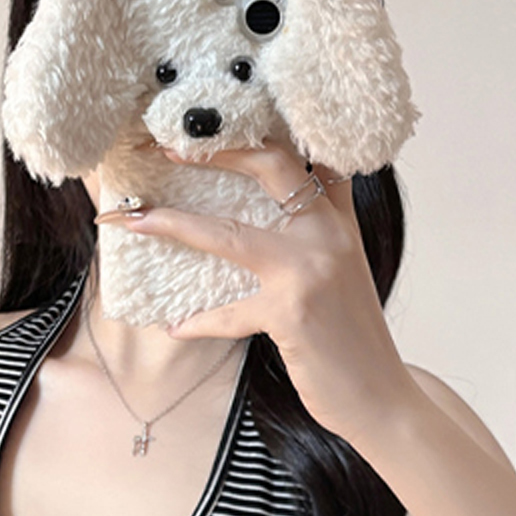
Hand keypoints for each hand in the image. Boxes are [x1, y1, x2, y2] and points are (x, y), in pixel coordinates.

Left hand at [123, 140, 413, 441]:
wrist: (380, 396)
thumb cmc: (351, 339)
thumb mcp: (344, 271)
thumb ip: (319, 232)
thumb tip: (271, 213)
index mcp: (340, 219)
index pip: (307, 152)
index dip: (261, 128)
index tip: (214, 119)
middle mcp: (330, 233)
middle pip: (271, 164)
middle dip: (213, 150)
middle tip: (165, 147)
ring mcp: (312, 270)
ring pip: (229, 233)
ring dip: (174, 224)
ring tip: (135, 220)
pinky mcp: (292, 313)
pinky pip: (227, 313)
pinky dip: (197, 322)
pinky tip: (175, 327)